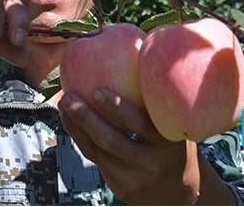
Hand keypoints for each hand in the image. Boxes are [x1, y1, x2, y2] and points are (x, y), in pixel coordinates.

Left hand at [58, 88, 201, 204]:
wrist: (180, 194)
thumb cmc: (173, 145)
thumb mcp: (174, 128)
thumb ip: (157, 101)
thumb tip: (135, 50)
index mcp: (168, 143)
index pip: (141, 124)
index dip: (118, 108)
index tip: (97, 89)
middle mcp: (151, 163)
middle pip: (112, 141)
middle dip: (87, 118)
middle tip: (69, 96)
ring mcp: (134, 179)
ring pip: (98, 152)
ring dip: (77, 127)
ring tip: (63, 104)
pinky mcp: (121, 188)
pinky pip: (95, 160)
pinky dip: (80, 139)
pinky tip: (69, 121)